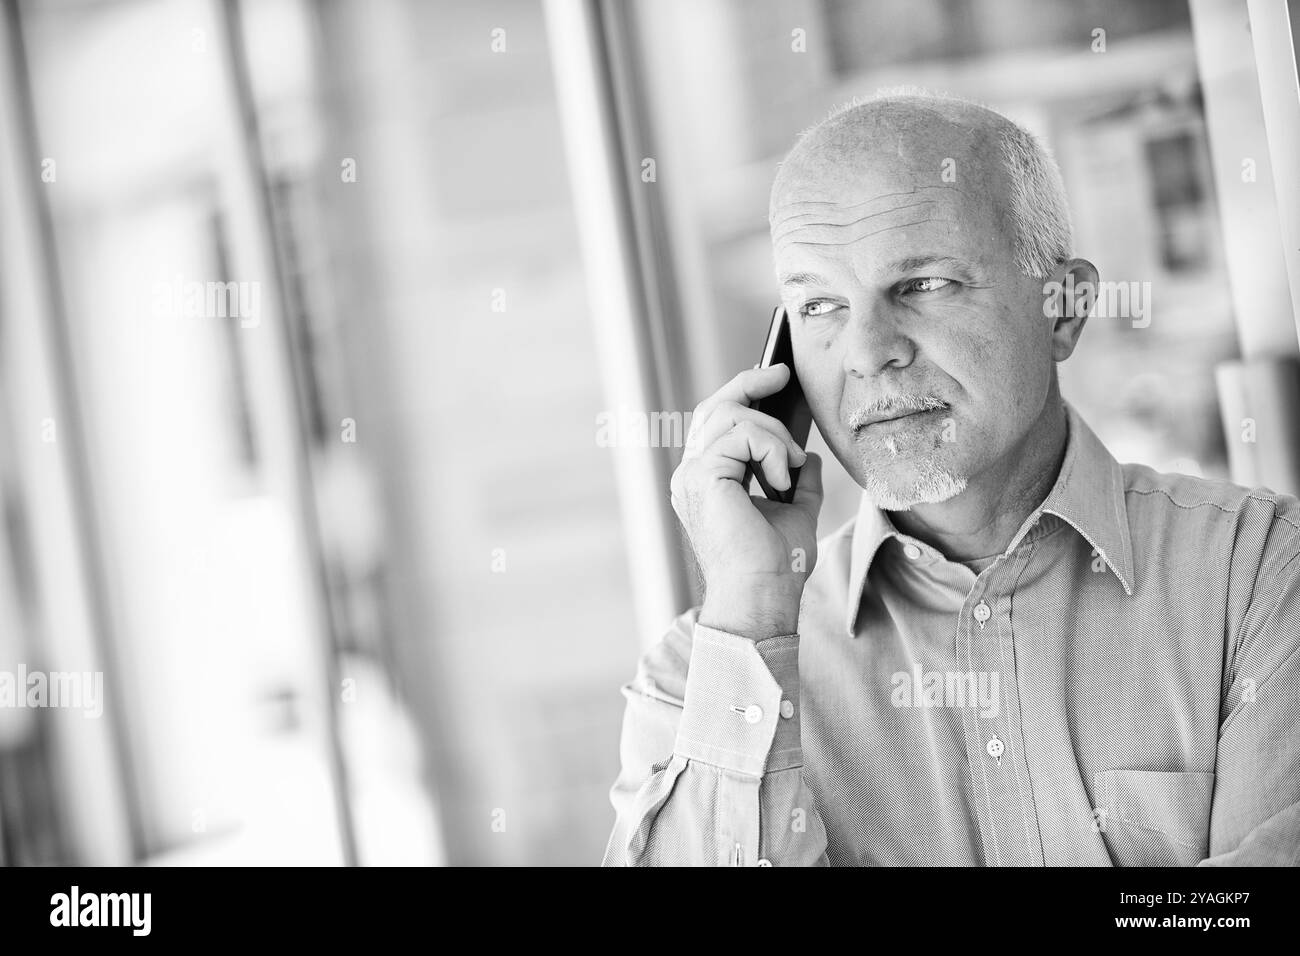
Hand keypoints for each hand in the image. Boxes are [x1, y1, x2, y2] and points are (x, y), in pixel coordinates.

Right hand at [670, 364, 824, 638]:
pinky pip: (739, 435)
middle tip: (783, 375)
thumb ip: (797, 482)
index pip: (715, 422)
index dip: (742, 392)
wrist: (763, 596)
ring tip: (788, 468)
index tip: (777, 376)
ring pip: (730, 416)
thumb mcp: (795, 512)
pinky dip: (770, 449)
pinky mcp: (702, 477)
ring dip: (772, 434)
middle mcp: (691, 475)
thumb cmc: (775, 566)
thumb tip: (808, 457)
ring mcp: (691, 475)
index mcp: (706, 482)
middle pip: (714, 407)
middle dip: (750, 384)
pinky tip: (780, 479)